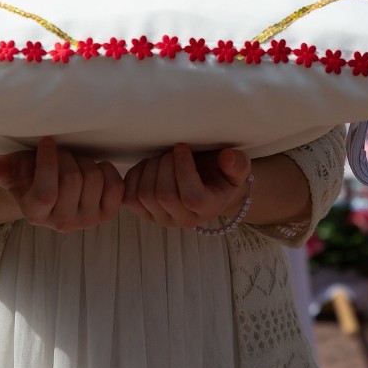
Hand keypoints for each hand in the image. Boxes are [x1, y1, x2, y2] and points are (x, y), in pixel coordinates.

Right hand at [0, 137, 123, 232]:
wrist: (50, 186)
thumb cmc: (27, 174)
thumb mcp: (8, 169)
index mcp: (36, 214)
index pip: (48, 190)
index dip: (50, 162)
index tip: (47, 141)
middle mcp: (62, 223)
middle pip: (74, 180)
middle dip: (66, 157)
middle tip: (59, 153)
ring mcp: (87, 220)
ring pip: (94, 178)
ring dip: (85, 161)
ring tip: (73, 162)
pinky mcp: (107, 213)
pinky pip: (115, 185)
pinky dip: (106, 170)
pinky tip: (93, 169)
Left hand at [122, 143, 251, 229]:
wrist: (209, 186)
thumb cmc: (222, 173)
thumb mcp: (238, 168)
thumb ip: (237, 164)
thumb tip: (227, 157)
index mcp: (209, 209)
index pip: (191, 196)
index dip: (183, 169)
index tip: (182, 147)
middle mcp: (185, 220)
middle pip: (164, 194)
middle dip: (165, 164)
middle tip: (172, 150)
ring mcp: (163, 219)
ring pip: (145, 195)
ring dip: (150, 167)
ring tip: (162, 157)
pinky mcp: (145, 213)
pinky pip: (130, 197)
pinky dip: (135, 176)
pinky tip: (149, 166)